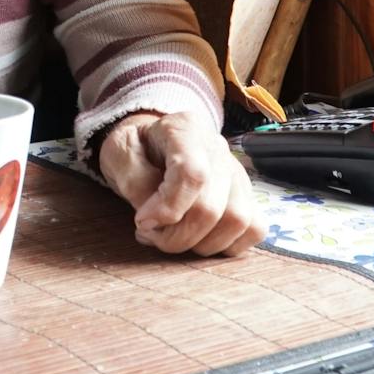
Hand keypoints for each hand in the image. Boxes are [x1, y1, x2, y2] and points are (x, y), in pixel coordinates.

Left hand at [97, 111, 266, 256]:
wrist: (152, 143)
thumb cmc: (136, 148)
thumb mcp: (119, 153)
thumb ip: (133, 180)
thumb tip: (154, 217)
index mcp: (185, 129)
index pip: (193, 174)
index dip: (169, 208)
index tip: (143, 222)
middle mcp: (218, 148)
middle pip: (212, 206)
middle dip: (177, 235)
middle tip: (149, 233)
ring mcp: (236, 172)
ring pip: (237, 221)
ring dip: (200, 243)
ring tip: (172, 237)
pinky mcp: (246, 195)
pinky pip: (254, 228)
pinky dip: (227, 244)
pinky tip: (199, 238)